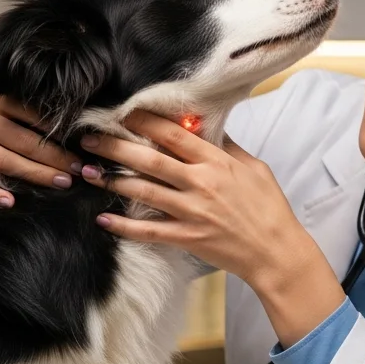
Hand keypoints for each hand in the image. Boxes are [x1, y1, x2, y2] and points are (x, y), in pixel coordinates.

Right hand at [0, 84, 84, 206]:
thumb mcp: (3, 100)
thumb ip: (27, 110)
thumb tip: (70, 125)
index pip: (32, 116)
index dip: (59, 132)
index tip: (81, 144)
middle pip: (24, 142)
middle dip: (55, 157)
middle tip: (79, 169)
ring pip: (5, 162)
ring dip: (36, 174)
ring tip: (61, 182)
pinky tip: (10, 202)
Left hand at [82, 111, 348, 347]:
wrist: (276, 252)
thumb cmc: (269, 208)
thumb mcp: (254, 167)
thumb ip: (227, 147)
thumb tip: (204, 126)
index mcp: (217, 162)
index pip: (174, 134)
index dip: (145, 120)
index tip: (121, 111)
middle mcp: (201, 184)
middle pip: (150, 159)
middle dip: (115, 147)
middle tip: (89, 138)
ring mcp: (192, 212)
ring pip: (144, 191)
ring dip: (112, 181)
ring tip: (88, 171)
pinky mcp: (188, 237)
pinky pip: (149, 231)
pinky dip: (125, 226)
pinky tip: (104, 220)